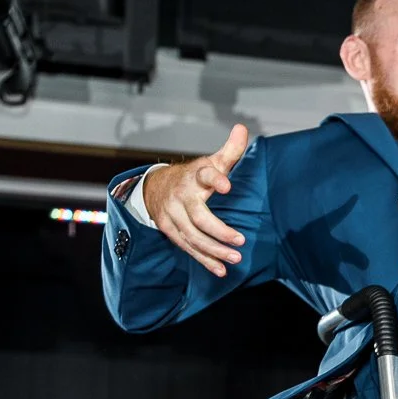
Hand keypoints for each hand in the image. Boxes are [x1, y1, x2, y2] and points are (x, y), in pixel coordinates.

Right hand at [142, 124, 250, 276]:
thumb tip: (242, 128)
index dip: (216, 178)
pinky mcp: (169, 230)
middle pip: (199, 217)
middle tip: (240, 241)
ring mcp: (172, 215)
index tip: (227, 185)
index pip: (206, 175)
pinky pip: (187, 247)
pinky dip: (204, 260)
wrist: (155, 187)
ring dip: (214, 250)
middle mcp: (181, 196)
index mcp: (195, 176)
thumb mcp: (211, 162)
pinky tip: (220, 270)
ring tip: (235, 258)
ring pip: (193, 236)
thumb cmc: (193, 176)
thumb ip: (230, 151)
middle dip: (219, 230)